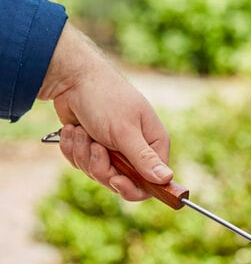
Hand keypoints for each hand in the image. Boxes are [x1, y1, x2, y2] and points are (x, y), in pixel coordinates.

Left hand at [37, 23, 172, 200]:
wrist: (71, 77)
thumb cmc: (104, 98)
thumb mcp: (125, 131)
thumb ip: (144, 158)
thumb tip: (167, 178)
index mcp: (153, 144)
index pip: (151, 182)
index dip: (132, 187)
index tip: (115, 180)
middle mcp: (136, 150)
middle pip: (122, 181)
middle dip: (101, 167)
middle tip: (95, 147)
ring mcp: (114, 150)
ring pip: (98, 174)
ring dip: (84, 155)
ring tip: (82, 132)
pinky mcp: (93, 148)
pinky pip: (81, 164)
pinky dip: (73, 149)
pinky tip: (73, 130)